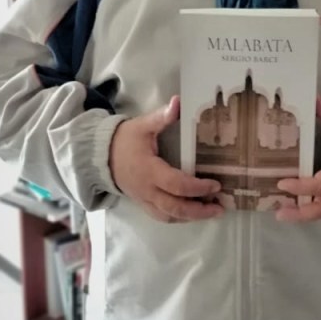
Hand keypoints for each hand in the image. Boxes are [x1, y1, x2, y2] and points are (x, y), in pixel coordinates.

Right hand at [109, 95, 223, 222]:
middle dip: (199, 211)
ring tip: (211, 212)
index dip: (197, 187)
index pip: (177, 185)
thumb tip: (178, 102)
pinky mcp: (143, 204)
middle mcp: (147, 190)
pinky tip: (193, 214)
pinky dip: (179, 218)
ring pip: (169, 216)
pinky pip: (162, 217)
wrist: (100, 156)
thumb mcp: (142, 125)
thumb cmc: (124, 140)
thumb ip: (161, 117)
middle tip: (220, 207)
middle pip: (175, 208)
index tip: (216, 185)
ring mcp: (144, 200)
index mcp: (149, 171)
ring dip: (191, 217)